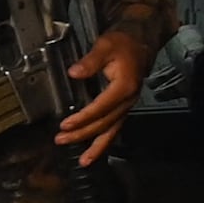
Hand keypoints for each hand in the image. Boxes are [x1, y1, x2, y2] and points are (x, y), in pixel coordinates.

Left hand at [54, 27, 153, 167]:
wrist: (142, 40)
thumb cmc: (124, 42)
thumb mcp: (106, 45)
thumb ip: (90, 61)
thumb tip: (74, 73)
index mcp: (124, 87)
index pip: (101, 108)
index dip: (83, 118)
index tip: (65, 125)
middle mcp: (128, 100)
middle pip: (104, 123)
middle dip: (83, 134)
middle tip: (61, 140)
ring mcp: (127, 105)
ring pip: (112, 131)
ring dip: (96, 146)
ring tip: (83, 161)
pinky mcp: (124, 107)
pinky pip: (114, 128)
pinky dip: (104, 141)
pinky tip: (93, 151)